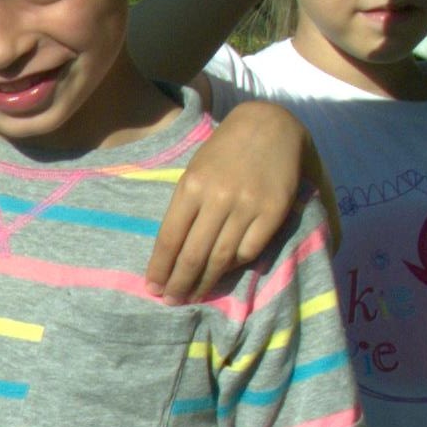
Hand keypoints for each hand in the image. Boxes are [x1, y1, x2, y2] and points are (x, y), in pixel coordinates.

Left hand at [151, 101, 308, 299]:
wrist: (270, 124)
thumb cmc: (226, 149)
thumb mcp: (197, 169)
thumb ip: (187, 206)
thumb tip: (172, 250)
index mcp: (192, 185)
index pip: (170, 238)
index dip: (160, 268)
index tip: (153, 288)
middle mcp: (218, 198)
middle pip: (193, 254)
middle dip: (179, 283)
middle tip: (171, 301)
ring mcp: (247, 206)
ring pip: (221, 258)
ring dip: (205, 282)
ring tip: (195, 296)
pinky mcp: (273, 212)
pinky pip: (249, 250)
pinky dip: (236, 266)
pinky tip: (226, 274)